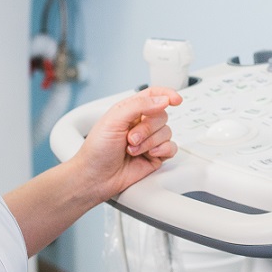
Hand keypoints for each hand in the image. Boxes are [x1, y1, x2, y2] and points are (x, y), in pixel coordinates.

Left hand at [68, 88, 182, 202]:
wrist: (95, 178)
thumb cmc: (97, 149)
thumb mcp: (113, 120)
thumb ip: (139, 105)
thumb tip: (163, 100)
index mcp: (130, 110)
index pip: (153, 95)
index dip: (167, 94)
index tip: (176, 100)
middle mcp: (141, 124)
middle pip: (162, 116)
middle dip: (147, 129)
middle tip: (131, 139)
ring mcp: (149, 140)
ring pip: (167, 132)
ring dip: (150, 142)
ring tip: (132, 150)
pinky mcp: (156, 156)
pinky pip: (172, 148)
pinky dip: (162, 150)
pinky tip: (149, 155)